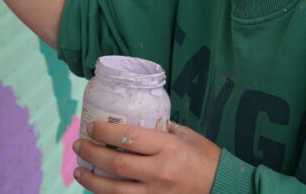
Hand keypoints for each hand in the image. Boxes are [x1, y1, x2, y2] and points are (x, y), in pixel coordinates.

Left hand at [72, 121, 220, 192]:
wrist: (226, 188)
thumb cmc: (207, 158)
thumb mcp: (186, 136)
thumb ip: (161, 128)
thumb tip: (137, 119)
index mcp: (167, 148)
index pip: (127, 137)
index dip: (103, 132)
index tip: (91, 127)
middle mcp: (159, 172)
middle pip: (115, 165)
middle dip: (91, 154)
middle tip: (79, 145)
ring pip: (114, 191)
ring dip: (92, 181)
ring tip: (79, 171)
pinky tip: (99, 189)